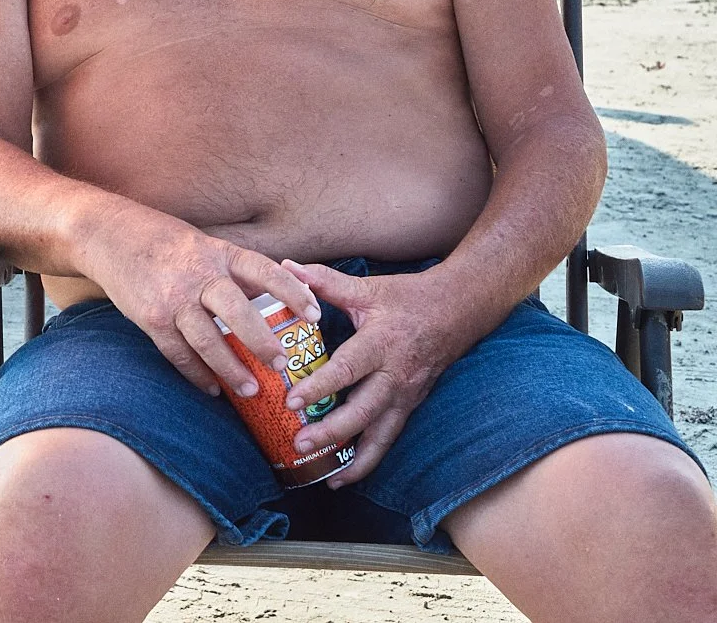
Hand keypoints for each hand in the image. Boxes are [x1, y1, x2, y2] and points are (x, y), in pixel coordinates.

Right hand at [88, 214, 320, 401]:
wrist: (108, 235)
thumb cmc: (164, 242)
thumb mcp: (204, 245)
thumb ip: (233, 271)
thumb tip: (275, 301)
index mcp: (218, 253)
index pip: (264, 271)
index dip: (293, 293)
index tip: (315, 314)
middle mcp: (197, 275)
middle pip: (237, 312)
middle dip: (262, 342)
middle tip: (282, 364)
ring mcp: (172, 300)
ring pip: (208, 342)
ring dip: (231, 369)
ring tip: (251, 389)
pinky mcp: (150, 319)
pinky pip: (178, 354)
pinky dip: (197, 374)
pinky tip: (213, 388)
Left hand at [280, 262, 475, 484]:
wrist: (459, 310)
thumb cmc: (408, 298)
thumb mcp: (368, 288)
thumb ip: (325, 282)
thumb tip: (286, 268)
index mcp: (381, 345)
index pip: (348, 370)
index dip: (320, 387)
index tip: (292, 400)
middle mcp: (395, 375)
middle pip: (364, 411)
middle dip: (332, 432)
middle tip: (299, 444)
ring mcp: (406, 395)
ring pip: (381, 434)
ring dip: (353, 458)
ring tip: (325, 478)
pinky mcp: (410, 406)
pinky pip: (389, 438)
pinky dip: (369, 460)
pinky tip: (346, 477)